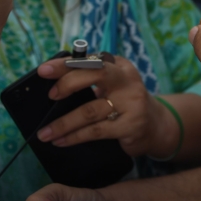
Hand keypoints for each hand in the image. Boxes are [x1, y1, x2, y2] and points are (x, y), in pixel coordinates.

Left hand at [34, 54, 179, 157]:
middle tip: (50, 97)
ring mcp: (131, 103)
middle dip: (67, 83)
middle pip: (95, 74)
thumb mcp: (113, 84)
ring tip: (45, 133)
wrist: (156, 126)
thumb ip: (91, 78)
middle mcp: (127, 80)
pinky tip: (61, 141)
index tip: (44, 70)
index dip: (65, 64)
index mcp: (120, 66)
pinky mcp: (131, 125)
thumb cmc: (125, 102)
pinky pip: (95, 131)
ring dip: (63, 123)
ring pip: (89, 111)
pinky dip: (74, 137)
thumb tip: (54, 82)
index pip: (90, 60)